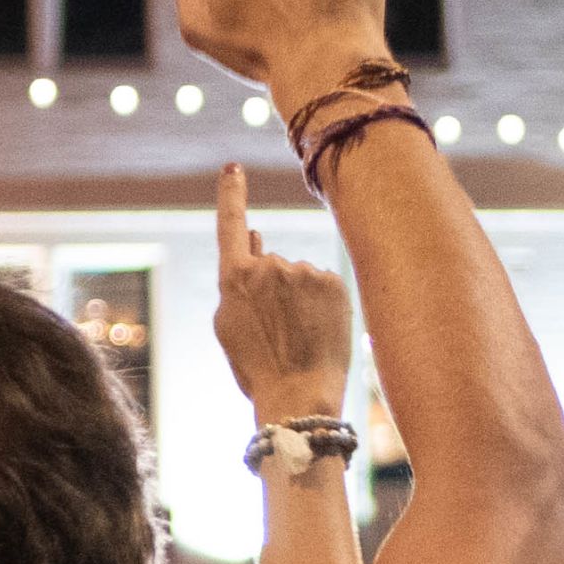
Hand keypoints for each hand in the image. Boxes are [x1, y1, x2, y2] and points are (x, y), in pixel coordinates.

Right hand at [214, 166, 352, 424]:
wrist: (298, 395)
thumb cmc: (257, 368)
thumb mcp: (230, 325)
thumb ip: (238, 278)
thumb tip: (255, 233)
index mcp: (234, 277)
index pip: (230, 223)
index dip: (232, 194)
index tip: (233, 168)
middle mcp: (269, 266)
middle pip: (270, 264)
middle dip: (272, 288)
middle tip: (275, 331)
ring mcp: (303, 272)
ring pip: (299, 277)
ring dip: (300, 298)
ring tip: (298, 337)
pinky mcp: (333, 282)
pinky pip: (325, 285)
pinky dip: (323, 304)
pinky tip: (319, 331)